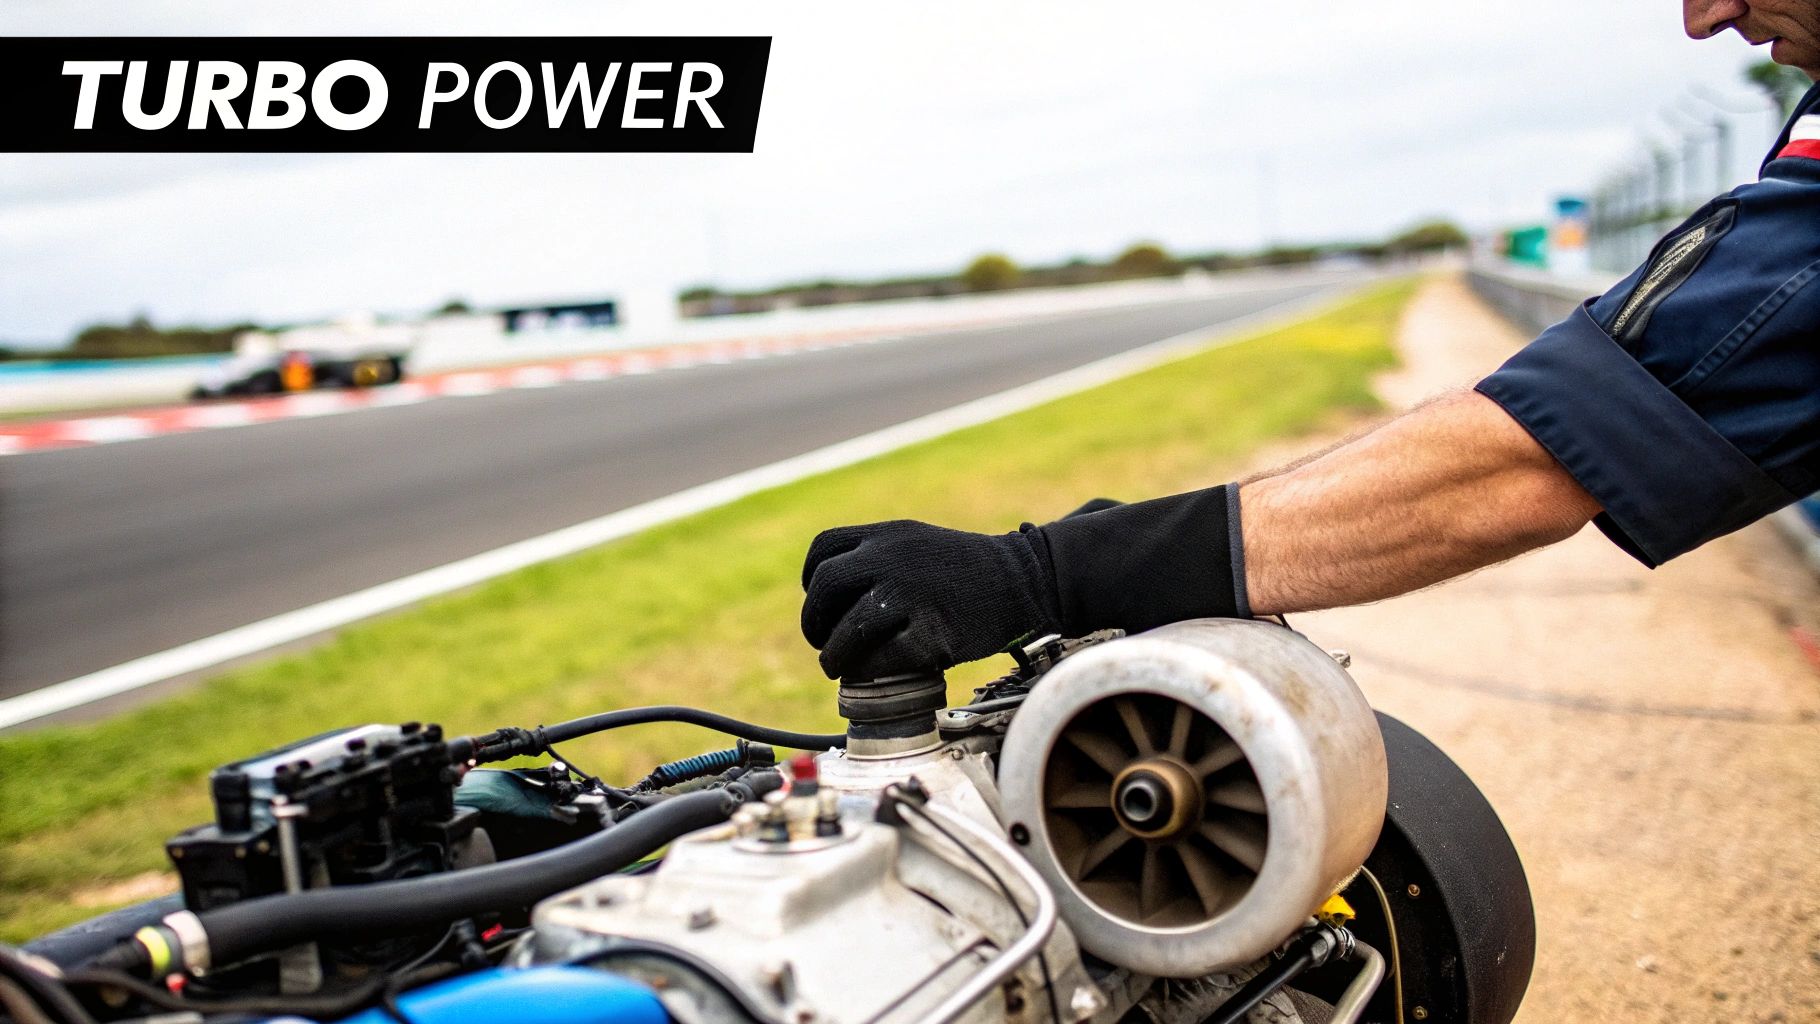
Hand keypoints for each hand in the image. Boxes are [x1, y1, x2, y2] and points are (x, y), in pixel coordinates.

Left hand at [799, 486, 1245, 680]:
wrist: (1029, 579)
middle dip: (815, 623)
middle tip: (824, 645)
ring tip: (839, 667)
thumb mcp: (919, 545)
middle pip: (826, 589)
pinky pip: (882, 659)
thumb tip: (837, 605)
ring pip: (848, 629)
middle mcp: (891, 556)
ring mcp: (910, 591)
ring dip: (836, 655)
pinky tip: (878, 675)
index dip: (812, 582)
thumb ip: (880, 562)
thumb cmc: (972, 572)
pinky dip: (871, 672)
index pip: (823, 552)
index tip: (821, 605)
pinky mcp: (932, 630)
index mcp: (887, 533)